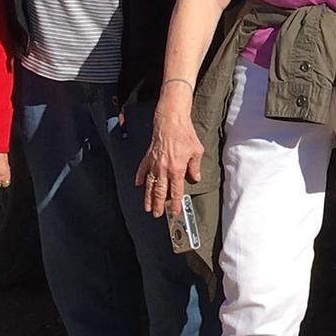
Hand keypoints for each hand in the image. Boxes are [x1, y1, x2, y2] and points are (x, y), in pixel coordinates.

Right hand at [132, 88, 202, 218]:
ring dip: (148, 197)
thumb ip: (195, 167)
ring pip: (150, 185)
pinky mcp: (148, 156)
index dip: (175, 203)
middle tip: (157, 214)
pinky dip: (140, 178)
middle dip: (159, 205)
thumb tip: (195, 178)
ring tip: (147, 207)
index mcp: (177, 169)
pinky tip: (138, 185)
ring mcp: (154, 163)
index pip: (176, 191)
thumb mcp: (197, 152)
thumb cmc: (185, 134)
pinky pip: (142, 170)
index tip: (174, 211)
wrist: (171, 121)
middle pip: (160, 192)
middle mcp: (164, 169)